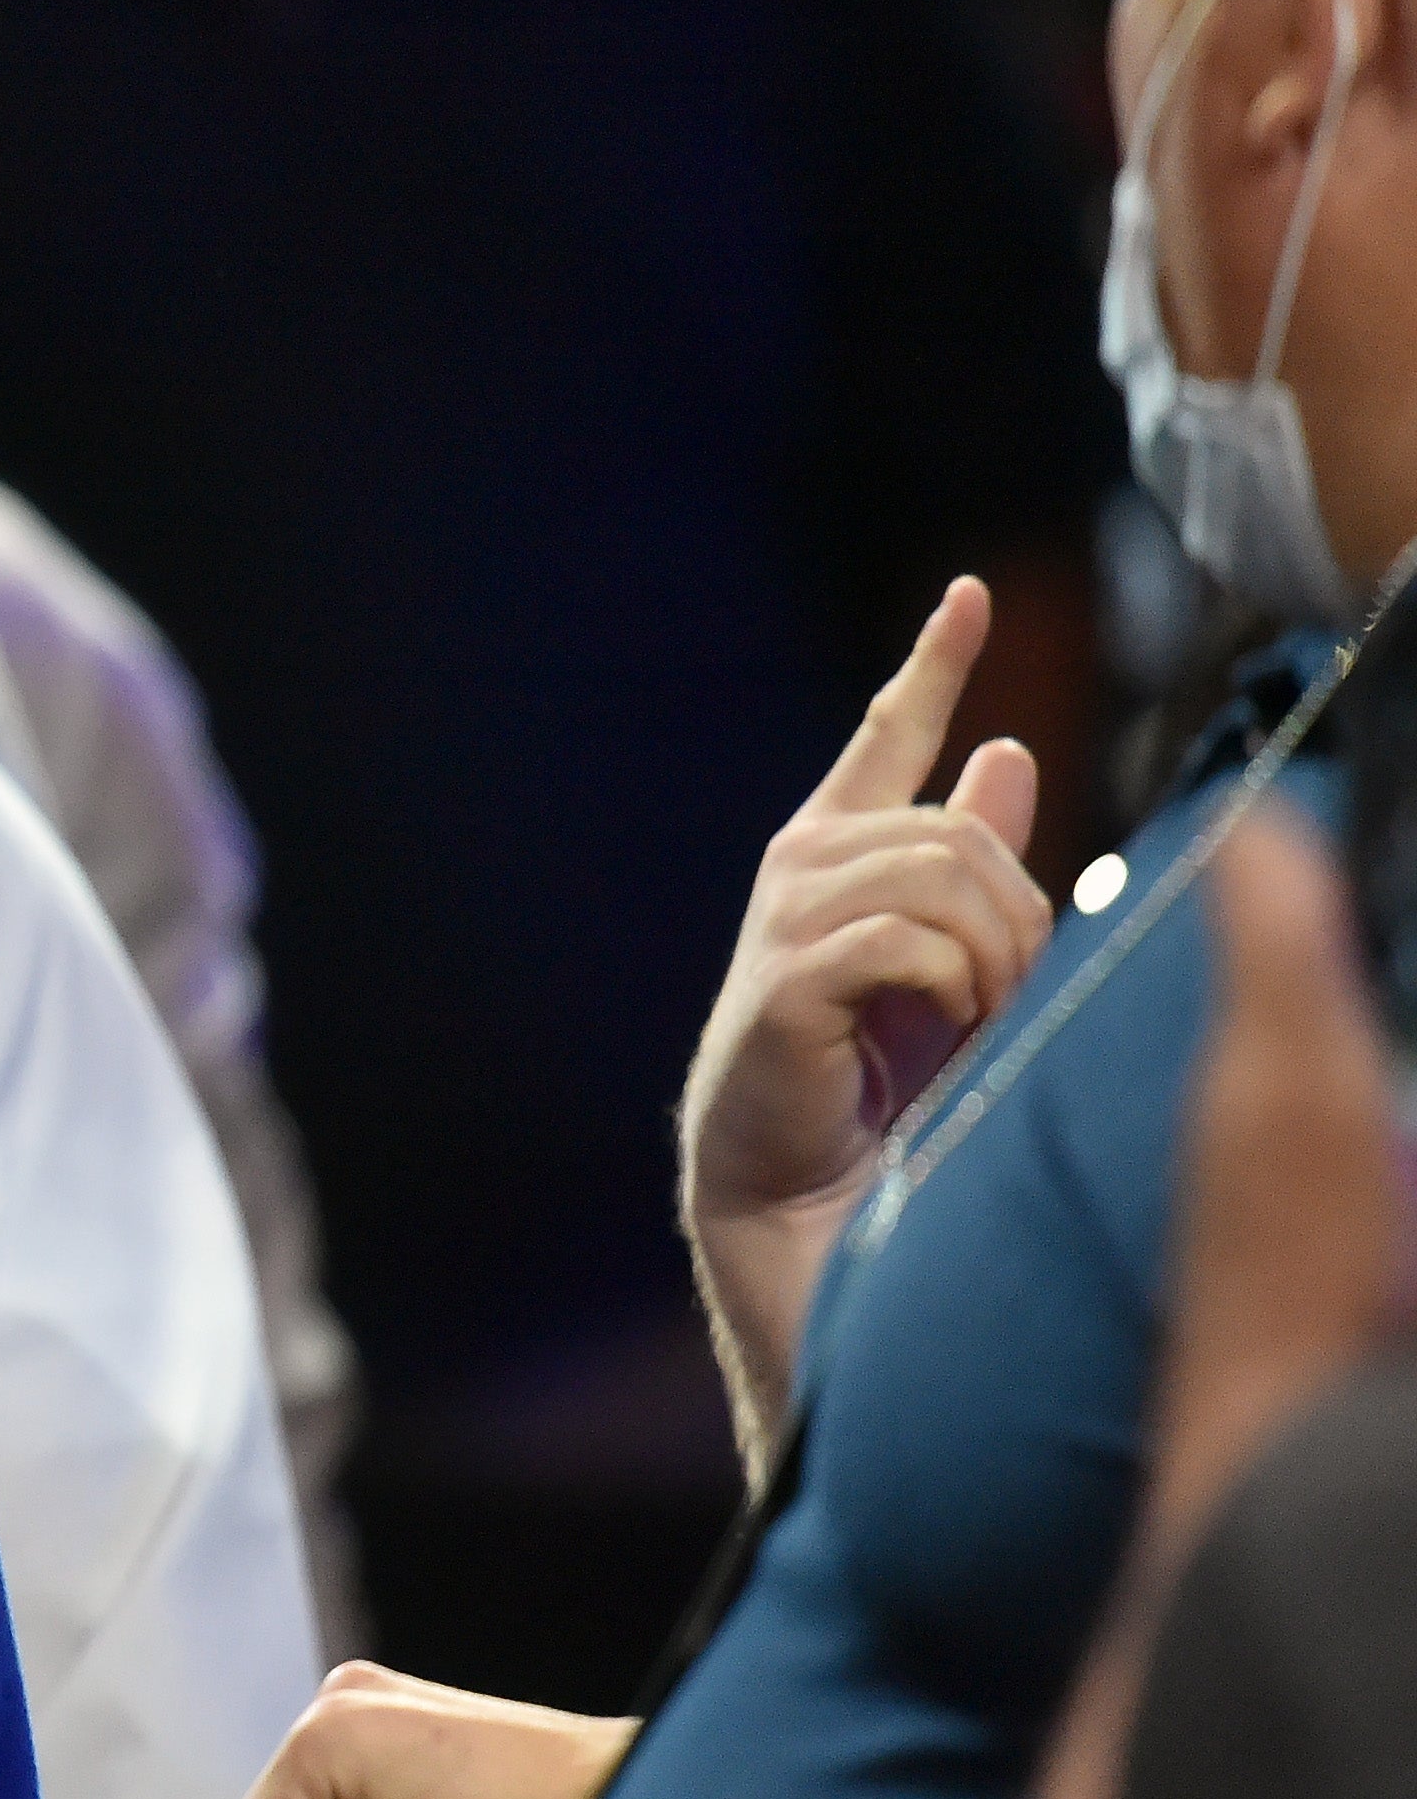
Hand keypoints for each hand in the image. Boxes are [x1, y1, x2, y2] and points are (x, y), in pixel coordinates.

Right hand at [682, 578, 1050, 1464]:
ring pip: (942, 876)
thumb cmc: (875, 1099)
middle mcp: (802, 871)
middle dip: (1015, 910)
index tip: (973, 593)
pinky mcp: (783, 981)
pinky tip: (932, 1030)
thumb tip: (1009, 758)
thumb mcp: (944, 969)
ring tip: (972, 1021)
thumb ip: (968, 869)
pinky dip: (950, 986)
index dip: (931, 662)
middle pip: (956, 830)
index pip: (886, 738)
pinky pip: (909, 939)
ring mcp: (785, 921)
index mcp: (835, 857)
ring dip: (990, 954)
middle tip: (1002, 998)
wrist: (807, 1205)